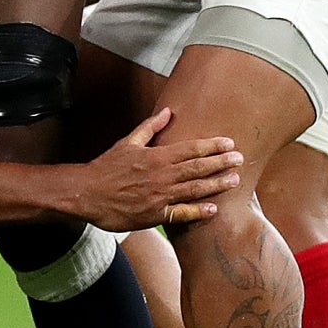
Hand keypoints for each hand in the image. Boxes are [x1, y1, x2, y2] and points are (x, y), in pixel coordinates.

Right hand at [72, 109, 243, 231]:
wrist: (87, 194)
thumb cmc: (106, 167)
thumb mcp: (127, 143)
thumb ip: (149, 128)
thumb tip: (167, 112)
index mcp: (156, 157)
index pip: (191, 149)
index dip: (212, 146)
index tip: (229, 143)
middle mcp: (161, 176)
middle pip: (198, 168)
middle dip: (221, 163)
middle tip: (240, 159)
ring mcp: (160, 196)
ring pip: (194, 189)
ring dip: (216, 184)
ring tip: (234, 180)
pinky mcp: (155, 215)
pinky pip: (182, 213)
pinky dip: (198, 211)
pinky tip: (213, 208)